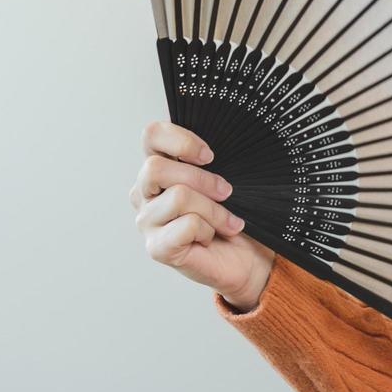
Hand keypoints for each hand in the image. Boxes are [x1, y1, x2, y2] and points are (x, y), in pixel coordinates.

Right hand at [128, 120, 275, 310]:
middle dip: (202, 179)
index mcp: (159, 168)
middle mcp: (144, 193)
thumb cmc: (234, 212)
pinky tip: (211, 237)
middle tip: (226, 192)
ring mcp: (147, 222)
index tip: (210, 155)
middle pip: (156, 168)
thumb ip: (210, 160)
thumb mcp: (225, 177)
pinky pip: (187, 225)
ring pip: (178, 197)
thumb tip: (218, 145)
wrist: (247, 256)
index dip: (181, 139)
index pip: (152, 135)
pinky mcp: (157, 248)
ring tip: (226, 222)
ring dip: (215, 210)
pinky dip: (209, 229)